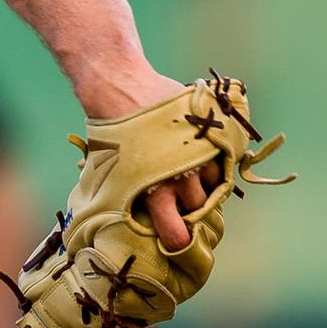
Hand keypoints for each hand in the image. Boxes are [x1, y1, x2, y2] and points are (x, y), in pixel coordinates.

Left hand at [79, 70, 219, 252]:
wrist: (120, 86)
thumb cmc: (107, 133)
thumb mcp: (104, 174)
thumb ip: (122, 200)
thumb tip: (120, 221)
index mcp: (156, 193)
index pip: (178, 236)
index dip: (178, 241)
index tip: (176, 238)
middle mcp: (184, 178)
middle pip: (200, 209)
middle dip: (191, 207)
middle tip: (178, 196)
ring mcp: (202, 154)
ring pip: (215, 181)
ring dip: (205, 180)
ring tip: (186, 169)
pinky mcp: (211, 133)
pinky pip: (222, 155)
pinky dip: (213, 157)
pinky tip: (197, 150)